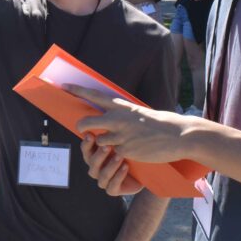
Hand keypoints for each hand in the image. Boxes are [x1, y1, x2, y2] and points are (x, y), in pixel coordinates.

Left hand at [62, 84, 196, 164]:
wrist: (177, 136)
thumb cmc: (160, 123)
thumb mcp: (138, 112)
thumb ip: (122, 114)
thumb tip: (108, 115)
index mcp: (121, 106)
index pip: (94, 95)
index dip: (77, 90)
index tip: (64, 86)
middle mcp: (117, 119)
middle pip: (85, 122)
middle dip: (81, 127)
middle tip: (85, 131)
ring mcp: (119, 135)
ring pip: (99, 141)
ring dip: (106, 144)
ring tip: (123, 142)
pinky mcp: (124, 150)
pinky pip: (114, 153)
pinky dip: (120, 154)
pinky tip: (134, 151)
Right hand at [80, 134, 143, 195]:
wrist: (144, 170)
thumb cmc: (131, 150)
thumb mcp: (121, 139)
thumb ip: (111, 129)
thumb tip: (103, 107)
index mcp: (95, 155)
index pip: (85, 149)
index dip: (86, 144)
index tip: (91, 135)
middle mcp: (96, 168)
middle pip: (91, 163)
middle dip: (99, 154)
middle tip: (107, 145)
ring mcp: (104, 180)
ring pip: (101, 176)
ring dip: (110, 165)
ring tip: (120, 156)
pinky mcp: (113, 190)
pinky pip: (112, 187)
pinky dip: (118, 176)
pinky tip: (125, 167)